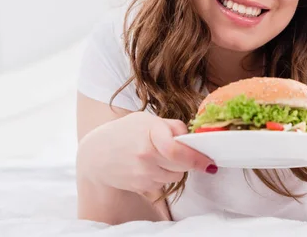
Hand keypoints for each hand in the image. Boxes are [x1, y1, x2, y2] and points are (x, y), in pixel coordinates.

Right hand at [77, 111, 215, 194]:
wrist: (96, 154)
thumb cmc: (125, 132)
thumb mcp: (148, 120)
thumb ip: (173, 126)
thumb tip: (194, 137)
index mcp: (149, 132)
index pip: (177, 150)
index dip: (197, 158)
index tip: (210, 162)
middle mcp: (145, 155)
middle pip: (182, 165)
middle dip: (186, 160)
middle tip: (176, 150)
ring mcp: (142, 173)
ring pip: (175, 176)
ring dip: (174, 168)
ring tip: (158, 156)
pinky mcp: (141, 186)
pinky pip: (163, 184)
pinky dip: (162, 176)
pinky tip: (149, 166)